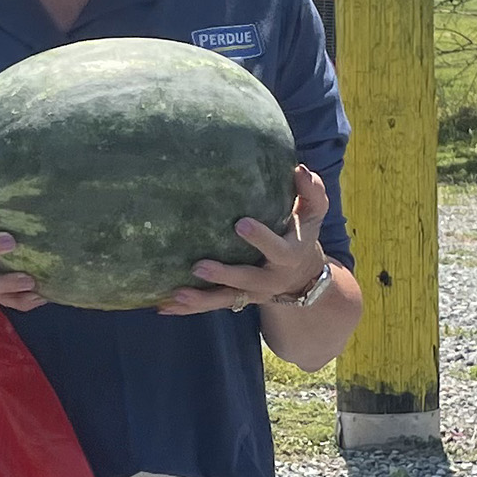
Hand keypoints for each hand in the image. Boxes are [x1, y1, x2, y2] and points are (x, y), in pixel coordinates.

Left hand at [156, 165, 333, 315]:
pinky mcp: (236, 299)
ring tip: (176, 294)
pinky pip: (212, 304)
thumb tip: (299, 169)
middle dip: (223, 274)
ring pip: (225, 299)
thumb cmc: (300, 234)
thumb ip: (311, 192)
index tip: (240, 223)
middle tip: (198, 266)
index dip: (260, 238)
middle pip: (246, 279)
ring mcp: (251, 293)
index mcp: (287, 256)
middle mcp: (269, 279)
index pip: (277, 249)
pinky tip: (163, 306)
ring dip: (200, 299)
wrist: (304, 277)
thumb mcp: (312, 214)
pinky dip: (189, 308)